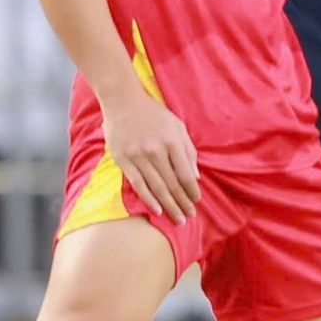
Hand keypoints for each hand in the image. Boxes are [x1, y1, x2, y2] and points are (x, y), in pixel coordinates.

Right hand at [100, 87, 199, 219]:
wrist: (123, 102)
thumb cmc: (154, 114)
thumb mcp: (178, 126)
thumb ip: (188, 150)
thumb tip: (195, 176)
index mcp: (172, 142)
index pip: (186, 174)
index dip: (192, 191)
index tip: (197, 201)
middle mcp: (156, 151)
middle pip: (172, 184)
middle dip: (182, 203)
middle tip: (188, 217)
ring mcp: (138, 157)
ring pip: (156, 187)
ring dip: (168, 205)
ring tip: (177, 218)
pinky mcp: (123, 160)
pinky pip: (138, 184)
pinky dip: (148, 199)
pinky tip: (157, 210)